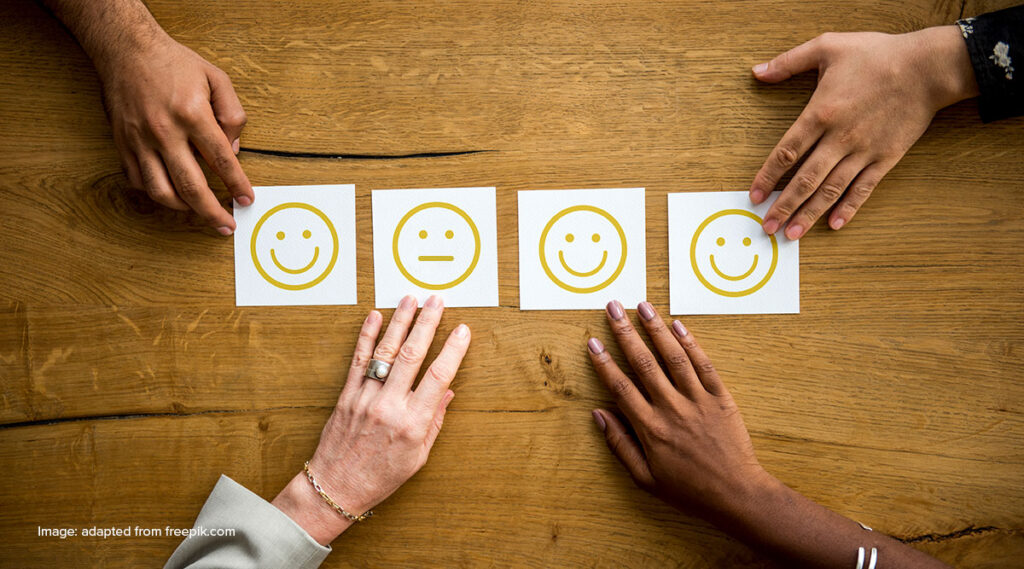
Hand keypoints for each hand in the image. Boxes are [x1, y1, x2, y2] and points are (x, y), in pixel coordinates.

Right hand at [96, 32, 252, 233]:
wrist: (126, 49)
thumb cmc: (175, 63)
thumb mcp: (217, 78)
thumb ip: (232, 115)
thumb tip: (234, 151)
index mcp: (192, 114)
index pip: (221, 161)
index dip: (237, 184)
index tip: (247, 199)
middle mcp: (164, 131)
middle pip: (191, 186)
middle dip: (212, 211)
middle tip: (226, 225)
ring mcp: (140, 140)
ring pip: (161, 191)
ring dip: (184, 208)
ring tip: (199, 211)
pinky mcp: (123, 144)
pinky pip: (139, 181)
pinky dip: (157, 193)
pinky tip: (172, 193)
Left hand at [272, 295, 470, 544]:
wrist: (336, 487)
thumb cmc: (381, 476)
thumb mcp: (419, 456)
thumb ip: (434, 421)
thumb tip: (447, 392)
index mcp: (413, 424)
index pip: (437, 377)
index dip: (452, 350)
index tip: (462, 330)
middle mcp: (389, 407)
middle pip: (412, 356)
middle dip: (426, 324)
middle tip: (437, 301)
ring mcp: (366, 398)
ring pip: (385, 352)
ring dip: (399, 322)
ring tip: (410, 299)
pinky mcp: (346, 395)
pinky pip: (358, 360)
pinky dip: (366, 336)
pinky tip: (375, 316)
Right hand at [588, 300, 769, 519]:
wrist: (736, 495)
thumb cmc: (689, 490)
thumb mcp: (645, 478)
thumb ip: (620, 445)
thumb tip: (599, 415)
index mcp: (650, 429)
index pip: (621, 387)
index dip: (604, 362)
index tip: (592, 342)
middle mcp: (672, 409)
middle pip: (644, 363)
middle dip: (626, 332)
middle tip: (614, 307)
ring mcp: (698, 400)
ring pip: (673, 357)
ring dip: (656, 329)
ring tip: (643, 306)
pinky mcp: (720, 398)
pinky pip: (703, 365)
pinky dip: (690, 343)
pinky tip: (678, 325)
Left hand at [749, 26, 978, 238]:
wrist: (928, 67)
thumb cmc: (877, 54)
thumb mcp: (827, 46)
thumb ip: (788, 62)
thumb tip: (757, 72)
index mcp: (820, 113)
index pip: (786, 152)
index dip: (767, 176)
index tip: (754, 195)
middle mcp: (839, 137)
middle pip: (805, 179)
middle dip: (783, 206)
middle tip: (768, 227)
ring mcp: (864, 150)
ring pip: (831, 189)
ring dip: (809, 214)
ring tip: (792, 234)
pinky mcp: (886, 157)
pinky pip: (864, 188)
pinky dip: (849, 207)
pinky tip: (835, 224)